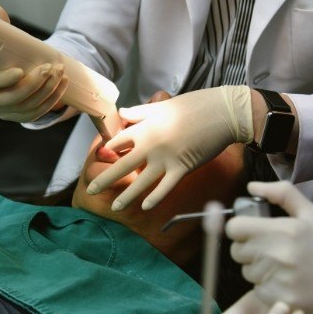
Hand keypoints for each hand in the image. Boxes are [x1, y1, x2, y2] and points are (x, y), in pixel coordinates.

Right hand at [0, 5, 67, 121]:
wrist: (6, 79)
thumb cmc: (0, 59)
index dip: (4, 79)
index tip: (20, 70)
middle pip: (13, 97)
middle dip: (34, 83)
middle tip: (49, 67)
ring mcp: (5, 113)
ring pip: (28, 106)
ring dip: (47, 90)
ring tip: (59, 72)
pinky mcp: (19, 118)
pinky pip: (37, 113)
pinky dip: (52, 99)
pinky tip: (62, 84)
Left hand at [86, 86, 252, 210]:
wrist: (222, 112)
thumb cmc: (193, 106)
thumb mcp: (162, 106)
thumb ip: (140, 112)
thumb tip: (122, 112)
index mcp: (145, 127)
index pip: (118, 141)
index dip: (108, 150)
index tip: (102, 157)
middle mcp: (151, 145)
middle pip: (122, 165)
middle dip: (105, 179)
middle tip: (91, 189)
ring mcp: (166, 159)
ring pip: (141, 182)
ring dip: (127, 196)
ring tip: (114, 207)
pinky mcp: (182, 168)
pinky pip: (165, 187)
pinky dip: (155, 198)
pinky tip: (145, 207)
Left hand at [226, 181, 312, 313]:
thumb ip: (281, 194)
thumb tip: (251, 186)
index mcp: (283, 230)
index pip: (234, 228)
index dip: (240, 228)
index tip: (251, 231)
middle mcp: (277, 255)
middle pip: (236, 251)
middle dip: (248, 248)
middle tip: (270, 249)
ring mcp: (278, 280)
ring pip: (246, 271)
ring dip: (257, 268)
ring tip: (282, 266)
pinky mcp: (280, 300)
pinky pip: (257, 290)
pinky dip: (267, 287)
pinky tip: (287, 282)